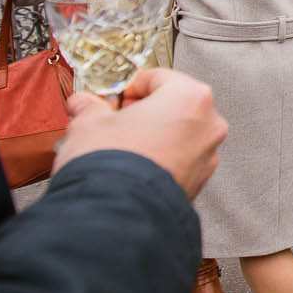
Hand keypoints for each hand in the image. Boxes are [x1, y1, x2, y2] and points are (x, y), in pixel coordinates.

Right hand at [54, 68, 226, 198]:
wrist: (115, 215)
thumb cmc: (112, 165)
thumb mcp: (89, 124)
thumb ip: (90, 108)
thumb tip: (84, 105)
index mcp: (190, 97)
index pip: (159, 77)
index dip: (130, 87)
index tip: (114, 97)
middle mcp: (207, 126)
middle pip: (173, 107)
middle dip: (143, 112)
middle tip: (115, 121)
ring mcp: (207, 158)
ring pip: (178, 137)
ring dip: (152, 138)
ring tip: (121, 148)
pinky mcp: (198, 185)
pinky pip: (178, 163)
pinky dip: (159, 161)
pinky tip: (133, 169)